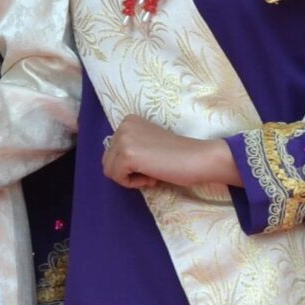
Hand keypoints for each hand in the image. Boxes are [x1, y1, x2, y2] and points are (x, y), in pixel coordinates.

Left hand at [101, 115, 237, 193]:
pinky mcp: (127, 155)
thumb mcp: (147, 143)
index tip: (152, 161)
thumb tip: (112, 165)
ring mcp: (123, 139)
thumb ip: (131, 147)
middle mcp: (123, 126)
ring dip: (130, 178)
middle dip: (128, 171)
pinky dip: (133, 183)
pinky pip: (117, 178)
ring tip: (152, 173)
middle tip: (152, 169)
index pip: (112, 151)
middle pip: (108, 161)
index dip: (131, 164)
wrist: (197, 158)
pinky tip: (152, 176)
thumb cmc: (176, 155)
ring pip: (110, 170)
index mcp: (128, 121)